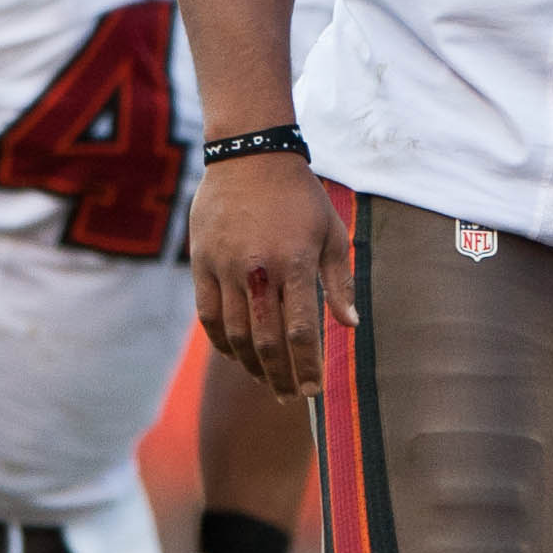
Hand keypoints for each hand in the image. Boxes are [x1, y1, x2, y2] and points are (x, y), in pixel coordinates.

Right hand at [190, 152, 355, 399]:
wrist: (249, 156)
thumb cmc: (299, 196)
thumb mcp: (330, 232)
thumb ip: (339, 282)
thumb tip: (350, 326)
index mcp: (295, 262)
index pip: (301, 331)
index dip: (306, 366)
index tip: (314, 390)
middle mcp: (259, 270)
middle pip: (266, 341)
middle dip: (281, 376)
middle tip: (292, 396)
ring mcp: (225, 268)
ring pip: (236, 334)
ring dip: (252, 365)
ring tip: (268, 381)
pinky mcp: (201, 264)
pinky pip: (209, 316)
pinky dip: (223, 342)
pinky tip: (237, 354)